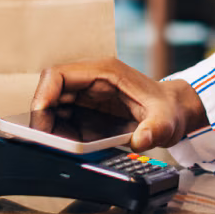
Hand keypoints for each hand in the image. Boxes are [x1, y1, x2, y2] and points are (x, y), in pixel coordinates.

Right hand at [30, 58, 206, 152]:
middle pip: (50, 88)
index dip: (43, 94)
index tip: (39, 118)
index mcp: (106, 72)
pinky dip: (59, 126)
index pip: (59, 74)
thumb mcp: (166, 122)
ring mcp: (88, 90)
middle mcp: (92, 77)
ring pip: (54, 100)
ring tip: (54, 142)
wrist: (175, 110)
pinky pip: (63, 112)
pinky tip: (65, 141)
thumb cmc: (169, 110)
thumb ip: (154, 130)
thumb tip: (140, 140)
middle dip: (41, 112)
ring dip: (48, 120)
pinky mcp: (88, 104)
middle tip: (43, 137)